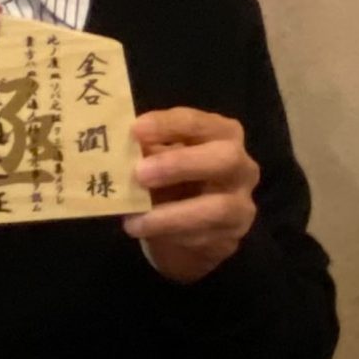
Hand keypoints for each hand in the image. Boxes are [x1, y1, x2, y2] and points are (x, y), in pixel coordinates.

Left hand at [123, 108, 258, 284]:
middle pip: (226, 157)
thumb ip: (145, 152)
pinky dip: (172, 235)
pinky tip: (148, 233)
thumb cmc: (170, 182)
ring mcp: (241, 203)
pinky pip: (206, 237)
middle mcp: (241, 165)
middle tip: (140, 173)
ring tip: (134, 221)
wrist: (184, 230)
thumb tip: (116, 146)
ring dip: (171, 215)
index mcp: (221, 134)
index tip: (134, 130)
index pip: (198, 122)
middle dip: (181, 164)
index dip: (167, 125)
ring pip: (219, 207)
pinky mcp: (232, 236)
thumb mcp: (156, 161)